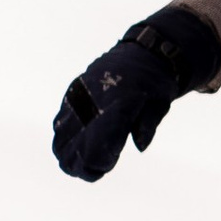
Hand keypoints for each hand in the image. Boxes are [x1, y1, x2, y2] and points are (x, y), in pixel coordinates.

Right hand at [51, 5, 220, 181]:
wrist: (141, 52)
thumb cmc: (155, 82)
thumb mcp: (161, 103)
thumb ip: (148, 126)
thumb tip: (140, 146)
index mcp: (117, 103)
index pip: (97, 147)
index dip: (100, 163)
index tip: (109, 164)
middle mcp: (92, 100)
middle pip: (75, 149)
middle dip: (84, 166)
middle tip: (99, 168)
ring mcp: (78, 97)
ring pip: (61, 139)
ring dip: (71, 156)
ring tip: (89, 159)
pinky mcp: (71, 95)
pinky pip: (59, 124)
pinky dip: (66, 140)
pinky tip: (79, 146)